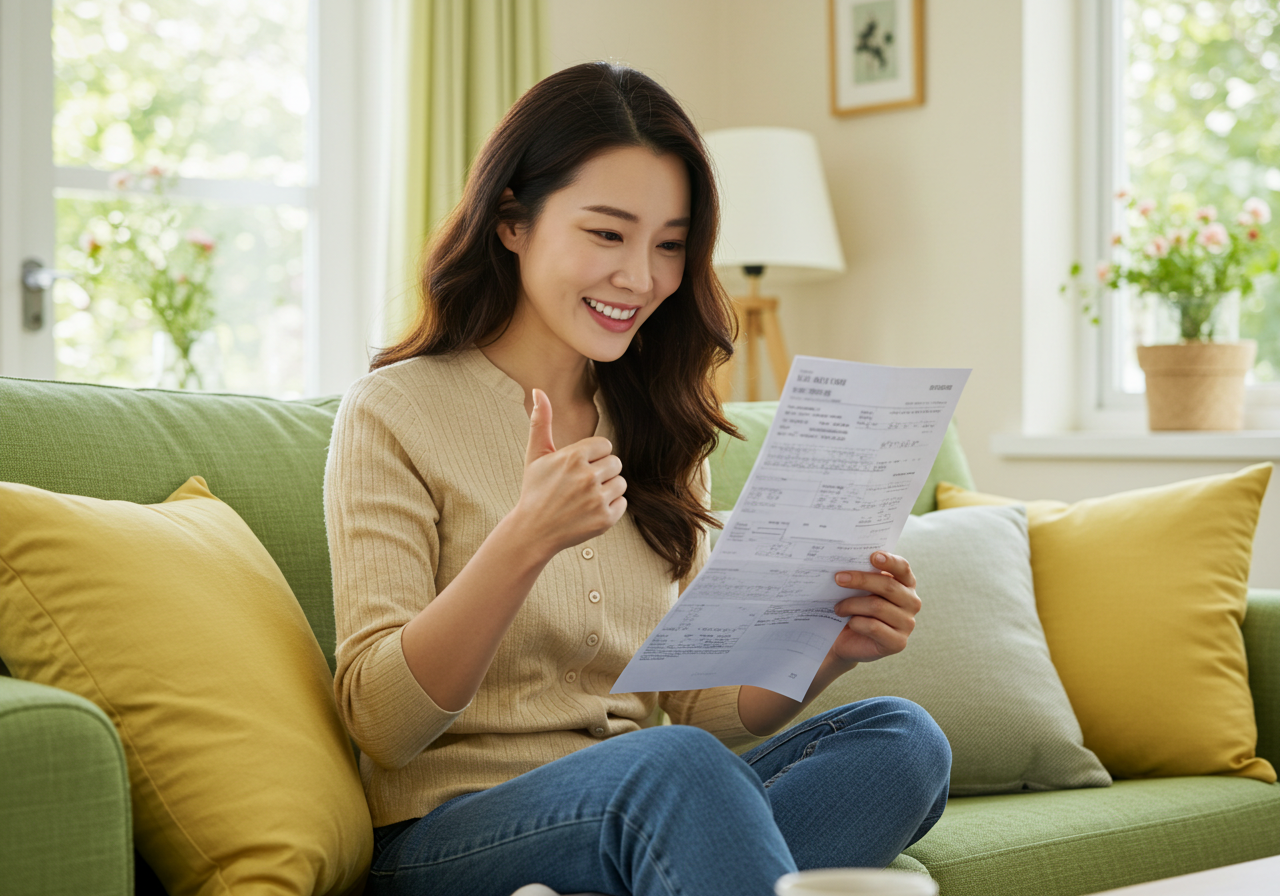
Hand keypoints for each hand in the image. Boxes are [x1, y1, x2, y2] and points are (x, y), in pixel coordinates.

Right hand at [511, 389, 626, 557]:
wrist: (533, 531)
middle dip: (602, 472)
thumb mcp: (535, 455)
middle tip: (581, 484)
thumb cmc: (534, 491)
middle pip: (615, 463)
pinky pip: (622, 503)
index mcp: (573, 457)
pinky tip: (590, 510)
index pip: (605, 445)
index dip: (593, 456)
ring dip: (607, 489)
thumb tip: (538, 391)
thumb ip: (540, 421)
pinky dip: (610, 507)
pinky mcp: (605, 519)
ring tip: (586, 497)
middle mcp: (587, 477)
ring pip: (621, 483)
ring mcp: (597, 499)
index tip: (578, 468)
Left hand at [828, 551, 919, 664]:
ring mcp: (907, 624)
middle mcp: (912, 602)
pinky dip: (857, 622)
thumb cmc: (854, 607)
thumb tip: (846, 560)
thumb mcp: (859, 588)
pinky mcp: (898, 643)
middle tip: (838, 578)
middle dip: (861, 580)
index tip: (872, 556)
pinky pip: (874, 627)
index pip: (903, 568)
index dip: (889, 561)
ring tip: (838, 607)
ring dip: (852, 605)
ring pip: (878, 607)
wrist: (847, 640)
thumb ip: (862, 573)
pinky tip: (849, 622)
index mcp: (906, 584)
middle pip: (888, 586)